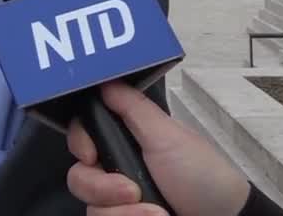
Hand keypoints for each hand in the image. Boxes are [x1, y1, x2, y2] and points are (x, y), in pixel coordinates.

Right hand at [66, 81, 251, 215]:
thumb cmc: (202, 175)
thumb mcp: (168, 136)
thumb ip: (133, 107)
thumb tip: (106, 81)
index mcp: (127, 143)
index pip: (82, 138)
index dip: (80, 144)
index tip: (91, 154)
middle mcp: (118, 172)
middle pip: (79, 177)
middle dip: (103, 187)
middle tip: (132, 191)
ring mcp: (121, 203)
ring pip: (93, 207)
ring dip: (124, 212)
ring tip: (157, 212)